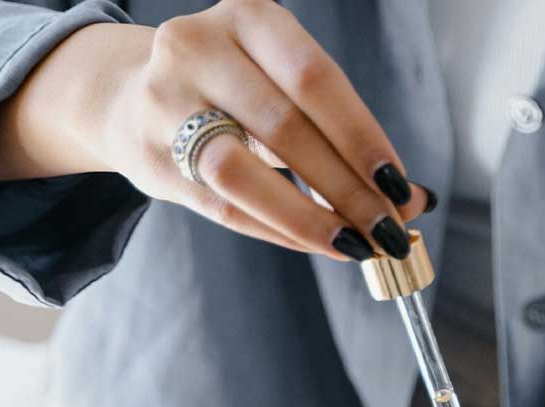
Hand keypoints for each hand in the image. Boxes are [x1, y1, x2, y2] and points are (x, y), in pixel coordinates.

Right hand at [0, 1, 430, 260]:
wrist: (130, 96)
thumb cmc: (233, 91)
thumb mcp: (286, 87)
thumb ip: (345, 135)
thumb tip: (414, 200)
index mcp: (247, 18)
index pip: (314, 79)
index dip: (360, 136)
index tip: (398, 184)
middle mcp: (198, 49)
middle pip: (284, 129)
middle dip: (346, 188)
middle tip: (388, 228)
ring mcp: (164, 104)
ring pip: (241, 174)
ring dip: (309, 219)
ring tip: (355, 244)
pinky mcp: (152, 160)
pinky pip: (224, 208)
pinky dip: (279, 231)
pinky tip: (317, 243)